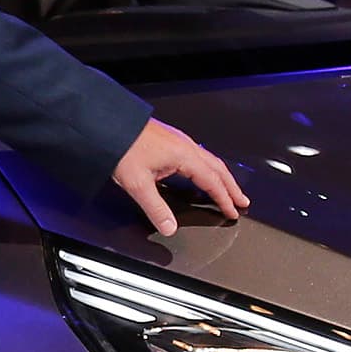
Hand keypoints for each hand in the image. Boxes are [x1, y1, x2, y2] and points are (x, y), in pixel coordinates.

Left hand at [111, 120, 247, 237]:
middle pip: (218, 168)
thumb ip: (156, 208)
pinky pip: (199, 155)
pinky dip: (208, 168)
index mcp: (184, 155)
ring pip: (209, 160)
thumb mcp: (137, 183)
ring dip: (222, 176)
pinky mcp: (171, 139)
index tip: (233, 211)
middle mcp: (186, 145)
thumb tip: (169, 227)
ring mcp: (179, 140)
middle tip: (242, 201)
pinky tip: (201, 173)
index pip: (212, 182)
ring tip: (228, 189)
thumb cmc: (123, 147)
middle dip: (232, 187)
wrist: (108, 124)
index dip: (224, 199)